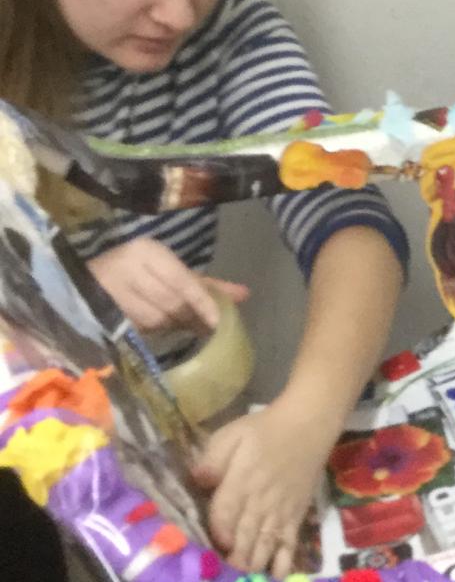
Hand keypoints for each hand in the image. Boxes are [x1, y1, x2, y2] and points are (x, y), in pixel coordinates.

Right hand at [87, 237, 248, 332]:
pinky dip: (152, 330)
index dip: (202, 303)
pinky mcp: (98, 311)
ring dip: (171, 325)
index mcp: (147, 251)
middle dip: (191, 318)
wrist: (80, 278)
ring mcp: (109, 290)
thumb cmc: (136, 272)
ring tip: (180, 325)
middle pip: (170, 303)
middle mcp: (126, 266)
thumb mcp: (170, 271)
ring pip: (154, 319)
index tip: (218, 323)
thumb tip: (245, 295)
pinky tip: (157, 327)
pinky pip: (137, 327)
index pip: (182, 281)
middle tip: (207, 329)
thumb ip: (206, 285)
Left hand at [195, 400, 336, 575]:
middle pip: (243, 538)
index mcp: (241, 482)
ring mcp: (281, 512)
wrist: (308, 426)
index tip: (206, 554)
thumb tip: (198, 480)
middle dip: (231, 563)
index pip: (224, 516)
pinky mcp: (296, 517)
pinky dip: (282, 564)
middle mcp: (261, 502)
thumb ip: (212, 458)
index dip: (217, 536)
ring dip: (252, 569)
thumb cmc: (264, 430)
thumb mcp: (231, 434)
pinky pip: (288, 545)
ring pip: (264, 546)